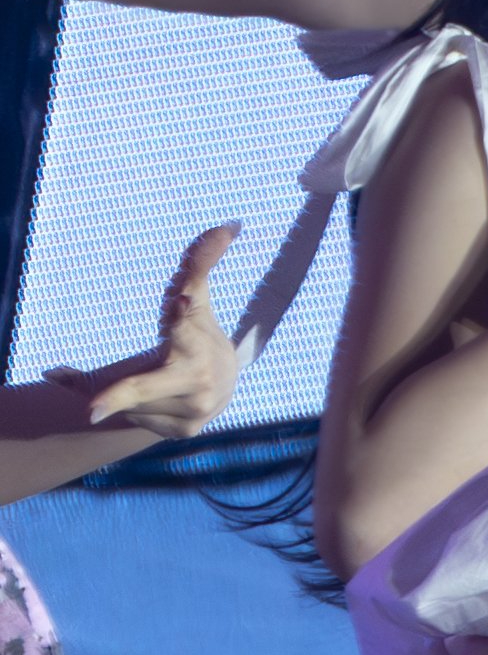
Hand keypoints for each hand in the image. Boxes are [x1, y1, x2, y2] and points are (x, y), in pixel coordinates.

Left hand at [55, 224, 241, 435]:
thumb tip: (230, 224)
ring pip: (132, 404)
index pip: (187, 321)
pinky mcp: (186, 430)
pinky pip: (138, 420)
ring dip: (123, 395)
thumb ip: (201, 262)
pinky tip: (150, 402)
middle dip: (117, 396)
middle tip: (89, 410)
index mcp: (197, 339)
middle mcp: (198, 378)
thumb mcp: (196, 299)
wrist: (228, 384)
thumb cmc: (199, 335)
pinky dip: (132, 410)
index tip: (182, 300)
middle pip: (143, 388)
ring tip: (144, 382)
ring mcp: (193, 409)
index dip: (183, 310)